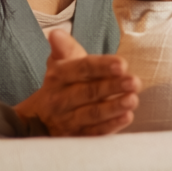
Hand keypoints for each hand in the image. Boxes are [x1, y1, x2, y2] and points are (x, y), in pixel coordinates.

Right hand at [15, 30, 141, 135]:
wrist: (37, 119)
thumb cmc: (61, 84)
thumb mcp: (60, 64)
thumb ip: (65, 48)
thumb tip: (56, 33)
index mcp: (59, 76)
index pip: (81, 69)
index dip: (101, 66)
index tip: (122, 64)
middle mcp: (61, 99)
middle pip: (88, 92)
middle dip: (112, 87)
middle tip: (134, 82)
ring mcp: (68, 120)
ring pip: (92, 114)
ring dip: (113, 107)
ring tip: (133, 100)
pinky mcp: (75, 137)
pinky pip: (93, 133)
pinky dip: (110, 126)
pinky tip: (126, 118)